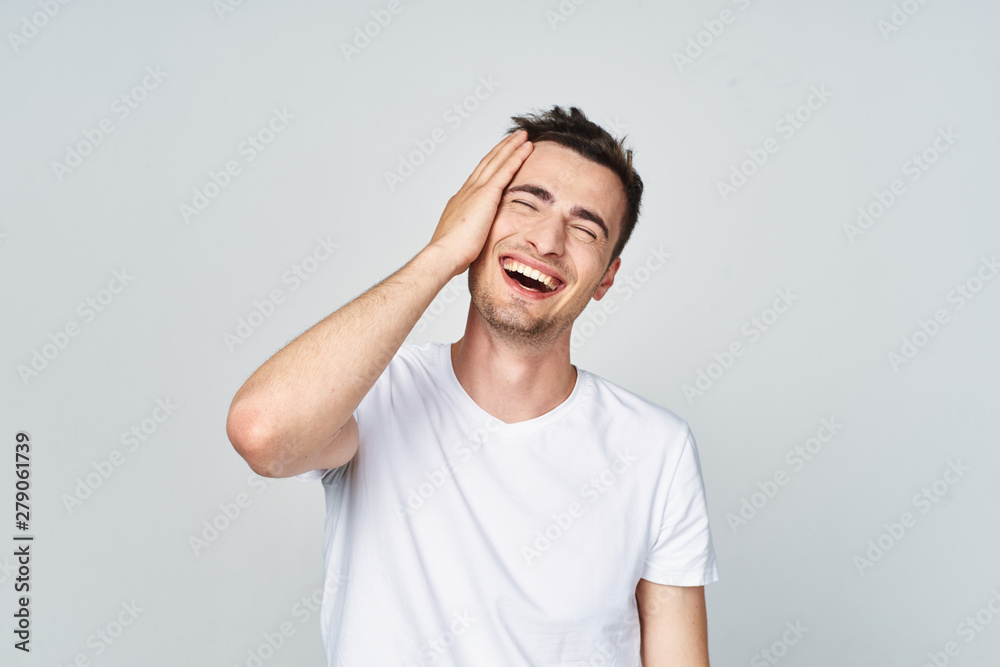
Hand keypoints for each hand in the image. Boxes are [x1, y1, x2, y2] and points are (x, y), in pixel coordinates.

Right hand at [427, 129, 532, 275]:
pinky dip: (516, 156)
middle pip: (487, 163)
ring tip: (522, 135)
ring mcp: (476, 190)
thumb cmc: (452, 255)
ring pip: (497, 161)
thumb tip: (475, 242)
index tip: (498, 156)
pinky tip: (526, 147)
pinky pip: (506, 170)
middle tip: (513, 137)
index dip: (490, 164)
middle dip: (501, 149)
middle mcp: (467, 190)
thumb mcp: (463, 240)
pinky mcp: (487, 194)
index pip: (479, 177)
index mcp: (461, 201)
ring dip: (510, 146)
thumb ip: (471, 234)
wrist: (445, 253)